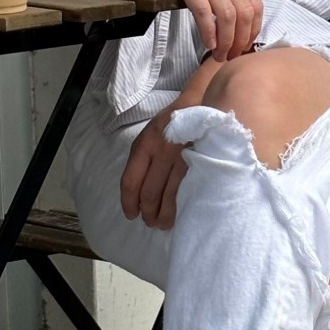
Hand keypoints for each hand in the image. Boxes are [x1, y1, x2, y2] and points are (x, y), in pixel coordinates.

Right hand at [107, 0, 263, 60]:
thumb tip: (237, 26)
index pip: (255, 5)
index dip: (253, 31)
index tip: (245, 48)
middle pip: (244, 12)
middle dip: (240, 40)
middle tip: (231, 56)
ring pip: (226, 14)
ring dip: (226, 40)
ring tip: (219, 55)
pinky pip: (203, 11)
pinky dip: (208, 32)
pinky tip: (208, 43)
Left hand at [119, 106, 186, 229]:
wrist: (201, 104)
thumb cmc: (173, 122)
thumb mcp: (150, 135)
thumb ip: (142, 159)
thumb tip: (137, 191)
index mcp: (144, 145)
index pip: (130, 181)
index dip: (128, 203)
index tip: (131, 215)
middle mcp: (160, 152)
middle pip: (149, 192)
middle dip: (148, 213)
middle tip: (150, 222)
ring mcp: (181, 158)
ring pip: (169, 196)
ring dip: (164, 215)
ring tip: (163, 224)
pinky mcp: (198, 162)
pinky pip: (187, 190)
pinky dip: (182, 206)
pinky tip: (181, 213)